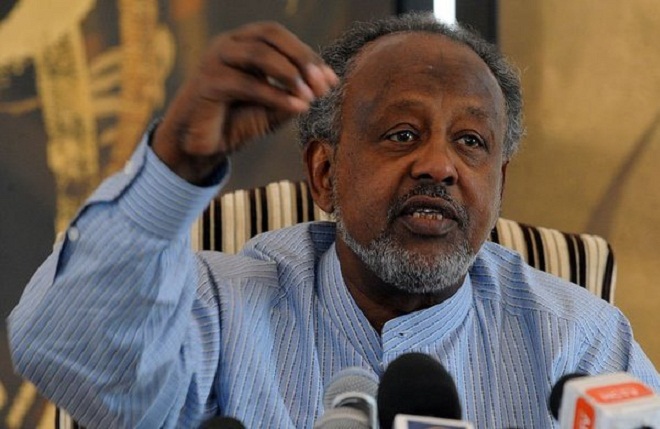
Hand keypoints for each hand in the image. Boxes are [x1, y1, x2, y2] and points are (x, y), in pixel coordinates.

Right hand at [153, 22, 337, 184]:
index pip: (279, 36)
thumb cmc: (235, 122)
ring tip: (311, 96)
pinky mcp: (207, 82)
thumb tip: (323, 86)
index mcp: (244, 43)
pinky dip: (275, 95)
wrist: (200, 146)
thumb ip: (294, 94)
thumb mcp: (272, 108)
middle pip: (270, 35)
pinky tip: (296, 107)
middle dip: (302, 58)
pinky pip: (246, 83)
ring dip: (290, 74)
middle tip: (324, 84)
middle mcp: (228, 44)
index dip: (308, 54)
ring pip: (258, 53)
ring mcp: (215, 60)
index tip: (332, 79)